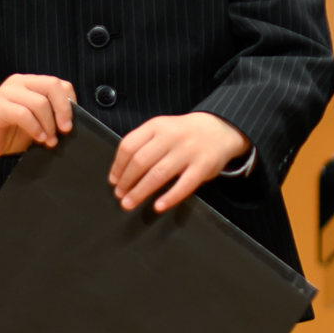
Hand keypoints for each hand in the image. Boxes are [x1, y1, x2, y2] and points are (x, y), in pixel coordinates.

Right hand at [0, 73, 74, 159]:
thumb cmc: (7, 130)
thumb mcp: (36, 122)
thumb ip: (51, 117)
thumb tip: (72, 124)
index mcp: (30, 83)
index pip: (59, 84)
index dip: (70, 103)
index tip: (71, 123)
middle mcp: (19, 83)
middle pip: (52, 86)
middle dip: (64, 110)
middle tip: (65, 130)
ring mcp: (6, 93)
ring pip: (39, 102)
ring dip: (49, 125)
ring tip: (49, 141)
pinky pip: (22, 114)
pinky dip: (35, 128)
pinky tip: (38, 139)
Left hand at [110, 111, 252, 213]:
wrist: (219, 129)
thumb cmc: (184, 134)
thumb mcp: (162, 129)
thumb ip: (143, 144)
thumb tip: (121, 172)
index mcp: (157, 126)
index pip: (129, 146)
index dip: (118, 166)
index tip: (114, 180)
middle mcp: (171, 137)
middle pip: (140, 162)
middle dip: (126, 182)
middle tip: (120, 195)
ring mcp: (188, 151)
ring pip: (158, 174)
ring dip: (140, 192)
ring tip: (130, 203)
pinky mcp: (203, 166)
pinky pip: (184, 185)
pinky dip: (169, 197)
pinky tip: (158, 206)